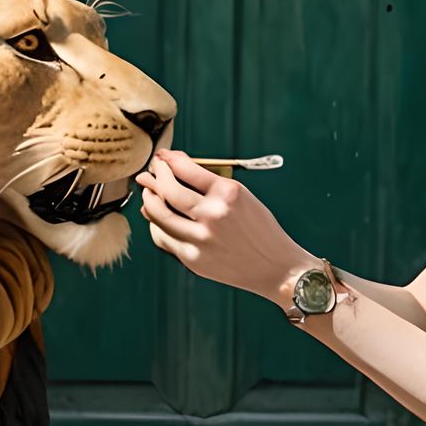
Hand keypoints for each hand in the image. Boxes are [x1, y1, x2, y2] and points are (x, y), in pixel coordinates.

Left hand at [135, 149, 311, 303]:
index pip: (186, 168)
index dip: (168, 160)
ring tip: (149, 194)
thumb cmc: (260, 230)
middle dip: (154, 177)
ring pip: (159, 214)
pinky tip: (158, 218)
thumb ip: (209, 185)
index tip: (162, 157)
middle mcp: (213, 215)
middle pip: (168, 189)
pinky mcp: (193, 259)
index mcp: (228, 193)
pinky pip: (163, 238)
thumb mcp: (242, 198)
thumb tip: (169, 172)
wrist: (276, 268)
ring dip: (149, 200)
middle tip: (150, 173)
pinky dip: (157, 225)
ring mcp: (201, 239)